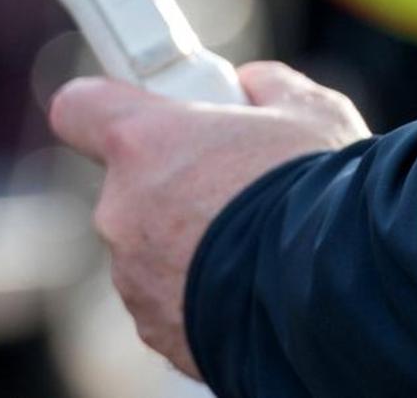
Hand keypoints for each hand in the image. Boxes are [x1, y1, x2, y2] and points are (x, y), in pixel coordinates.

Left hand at [51, 61, 370, 377]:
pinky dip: (201, 290)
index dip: (108, 106)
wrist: (338, 296)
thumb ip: (269, 88)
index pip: (79, 107)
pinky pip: (170, 297)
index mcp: (144, 142)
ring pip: (150, 245)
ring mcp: (134, 277)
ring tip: (257, 240)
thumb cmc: (318, 192)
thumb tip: (255, 86)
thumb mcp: (312, 112)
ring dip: (189, 241)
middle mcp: (122, 209)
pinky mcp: (156, 330)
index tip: (145, 111)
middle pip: (130, 183)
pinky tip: (253, 282)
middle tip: (236, 182)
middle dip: (175, 183)